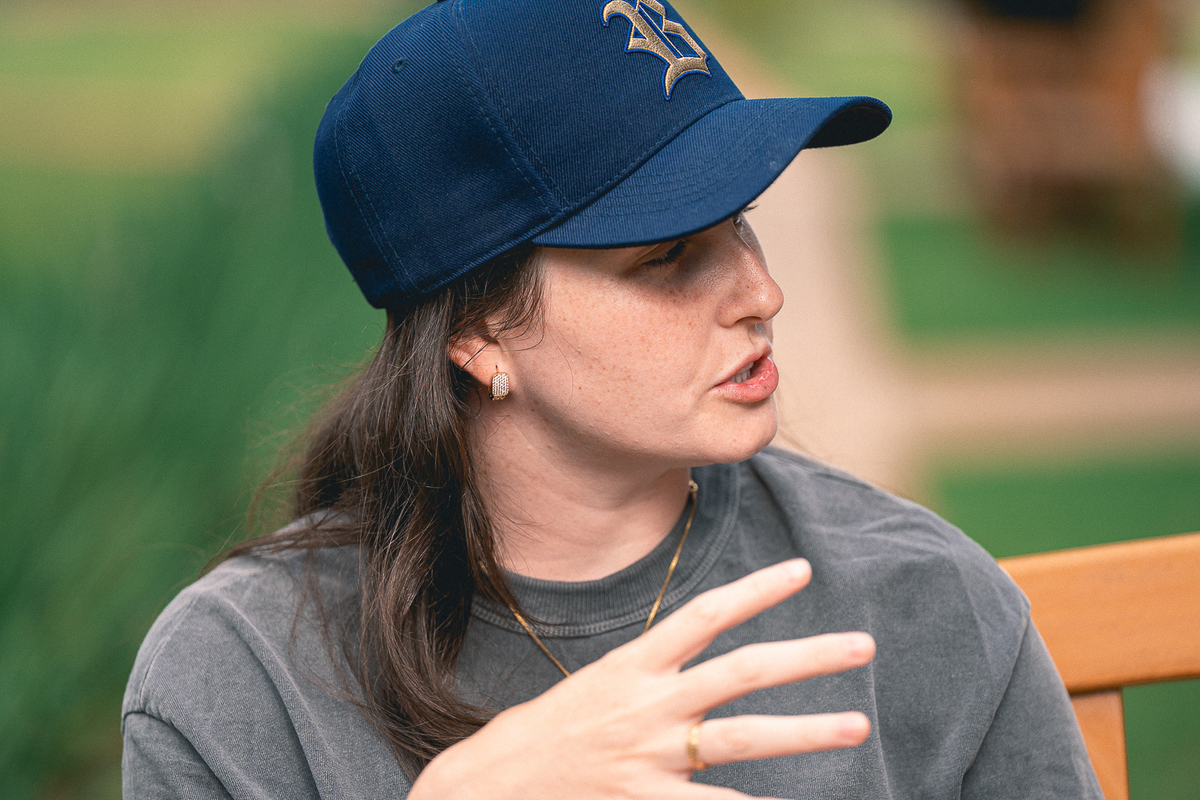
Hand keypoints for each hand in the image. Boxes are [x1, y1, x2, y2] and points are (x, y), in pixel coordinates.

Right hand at [410, 559, 874, 799]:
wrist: (485, 785)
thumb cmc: (540, 736)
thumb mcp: (592, 688)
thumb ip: (646, 678)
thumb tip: (695, 669)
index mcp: (630, 666)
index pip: (704, 615)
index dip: (755, 590)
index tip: (801, 572)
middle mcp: (646, 704)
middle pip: (741, 671)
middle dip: (807, 657)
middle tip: (862, 645)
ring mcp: (648, 755)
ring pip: (742, 737)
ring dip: (806, 731)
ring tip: (857, 725)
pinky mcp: (641, 799)